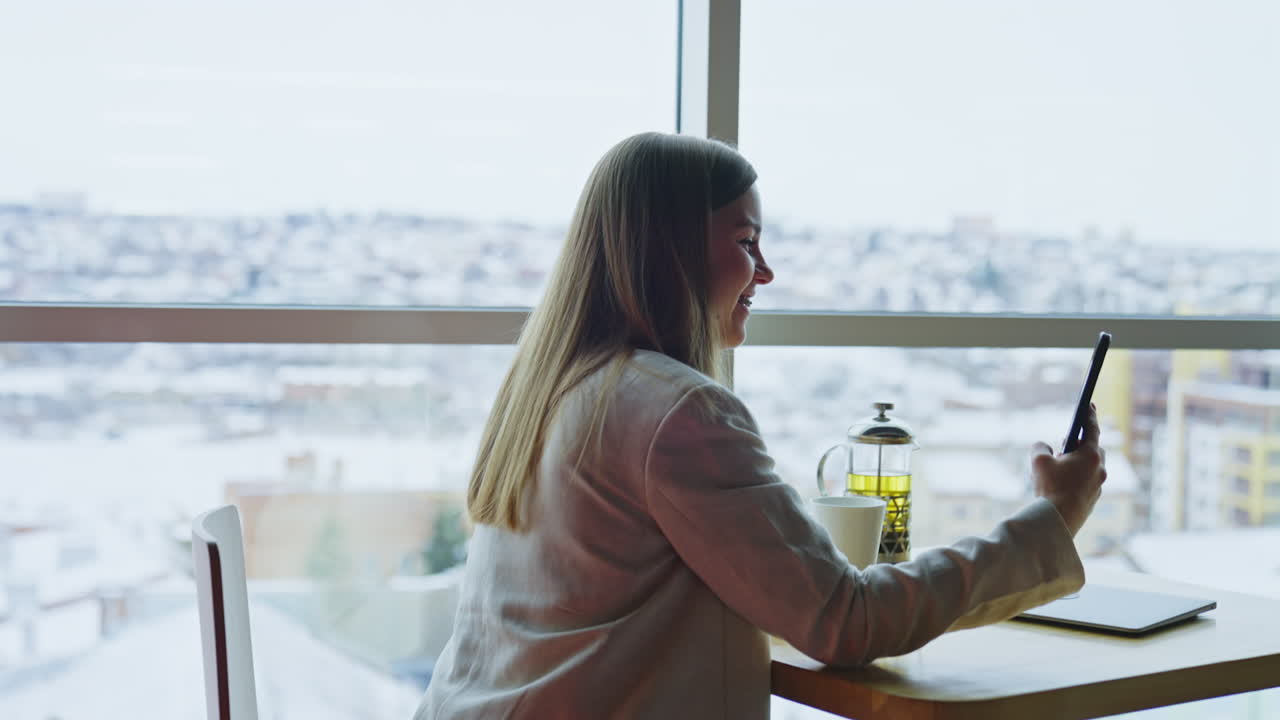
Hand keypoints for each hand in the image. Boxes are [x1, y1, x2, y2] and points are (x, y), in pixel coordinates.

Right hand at [1030, 404, 1106, 536]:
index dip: (1089, 414)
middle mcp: (1099, 469)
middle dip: (1080, 443)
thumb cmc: (1050, 488)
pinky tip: (1060, 483)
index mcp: (1090, 455)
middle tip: (1065, 442)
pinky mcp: (1093, 499)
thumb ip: (1040, 446)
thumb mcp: (1038, 461)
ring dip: (1077, 461)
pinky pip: (1086, 481)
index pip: (1092, 428)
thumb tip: (1044, 447)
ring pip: (1090, 466)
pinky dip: (1076, 476)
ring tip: (1059, 465)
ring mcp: (1098, 485)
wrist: (1057, 522)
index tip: (1090, 404)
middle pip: (1093, 448)